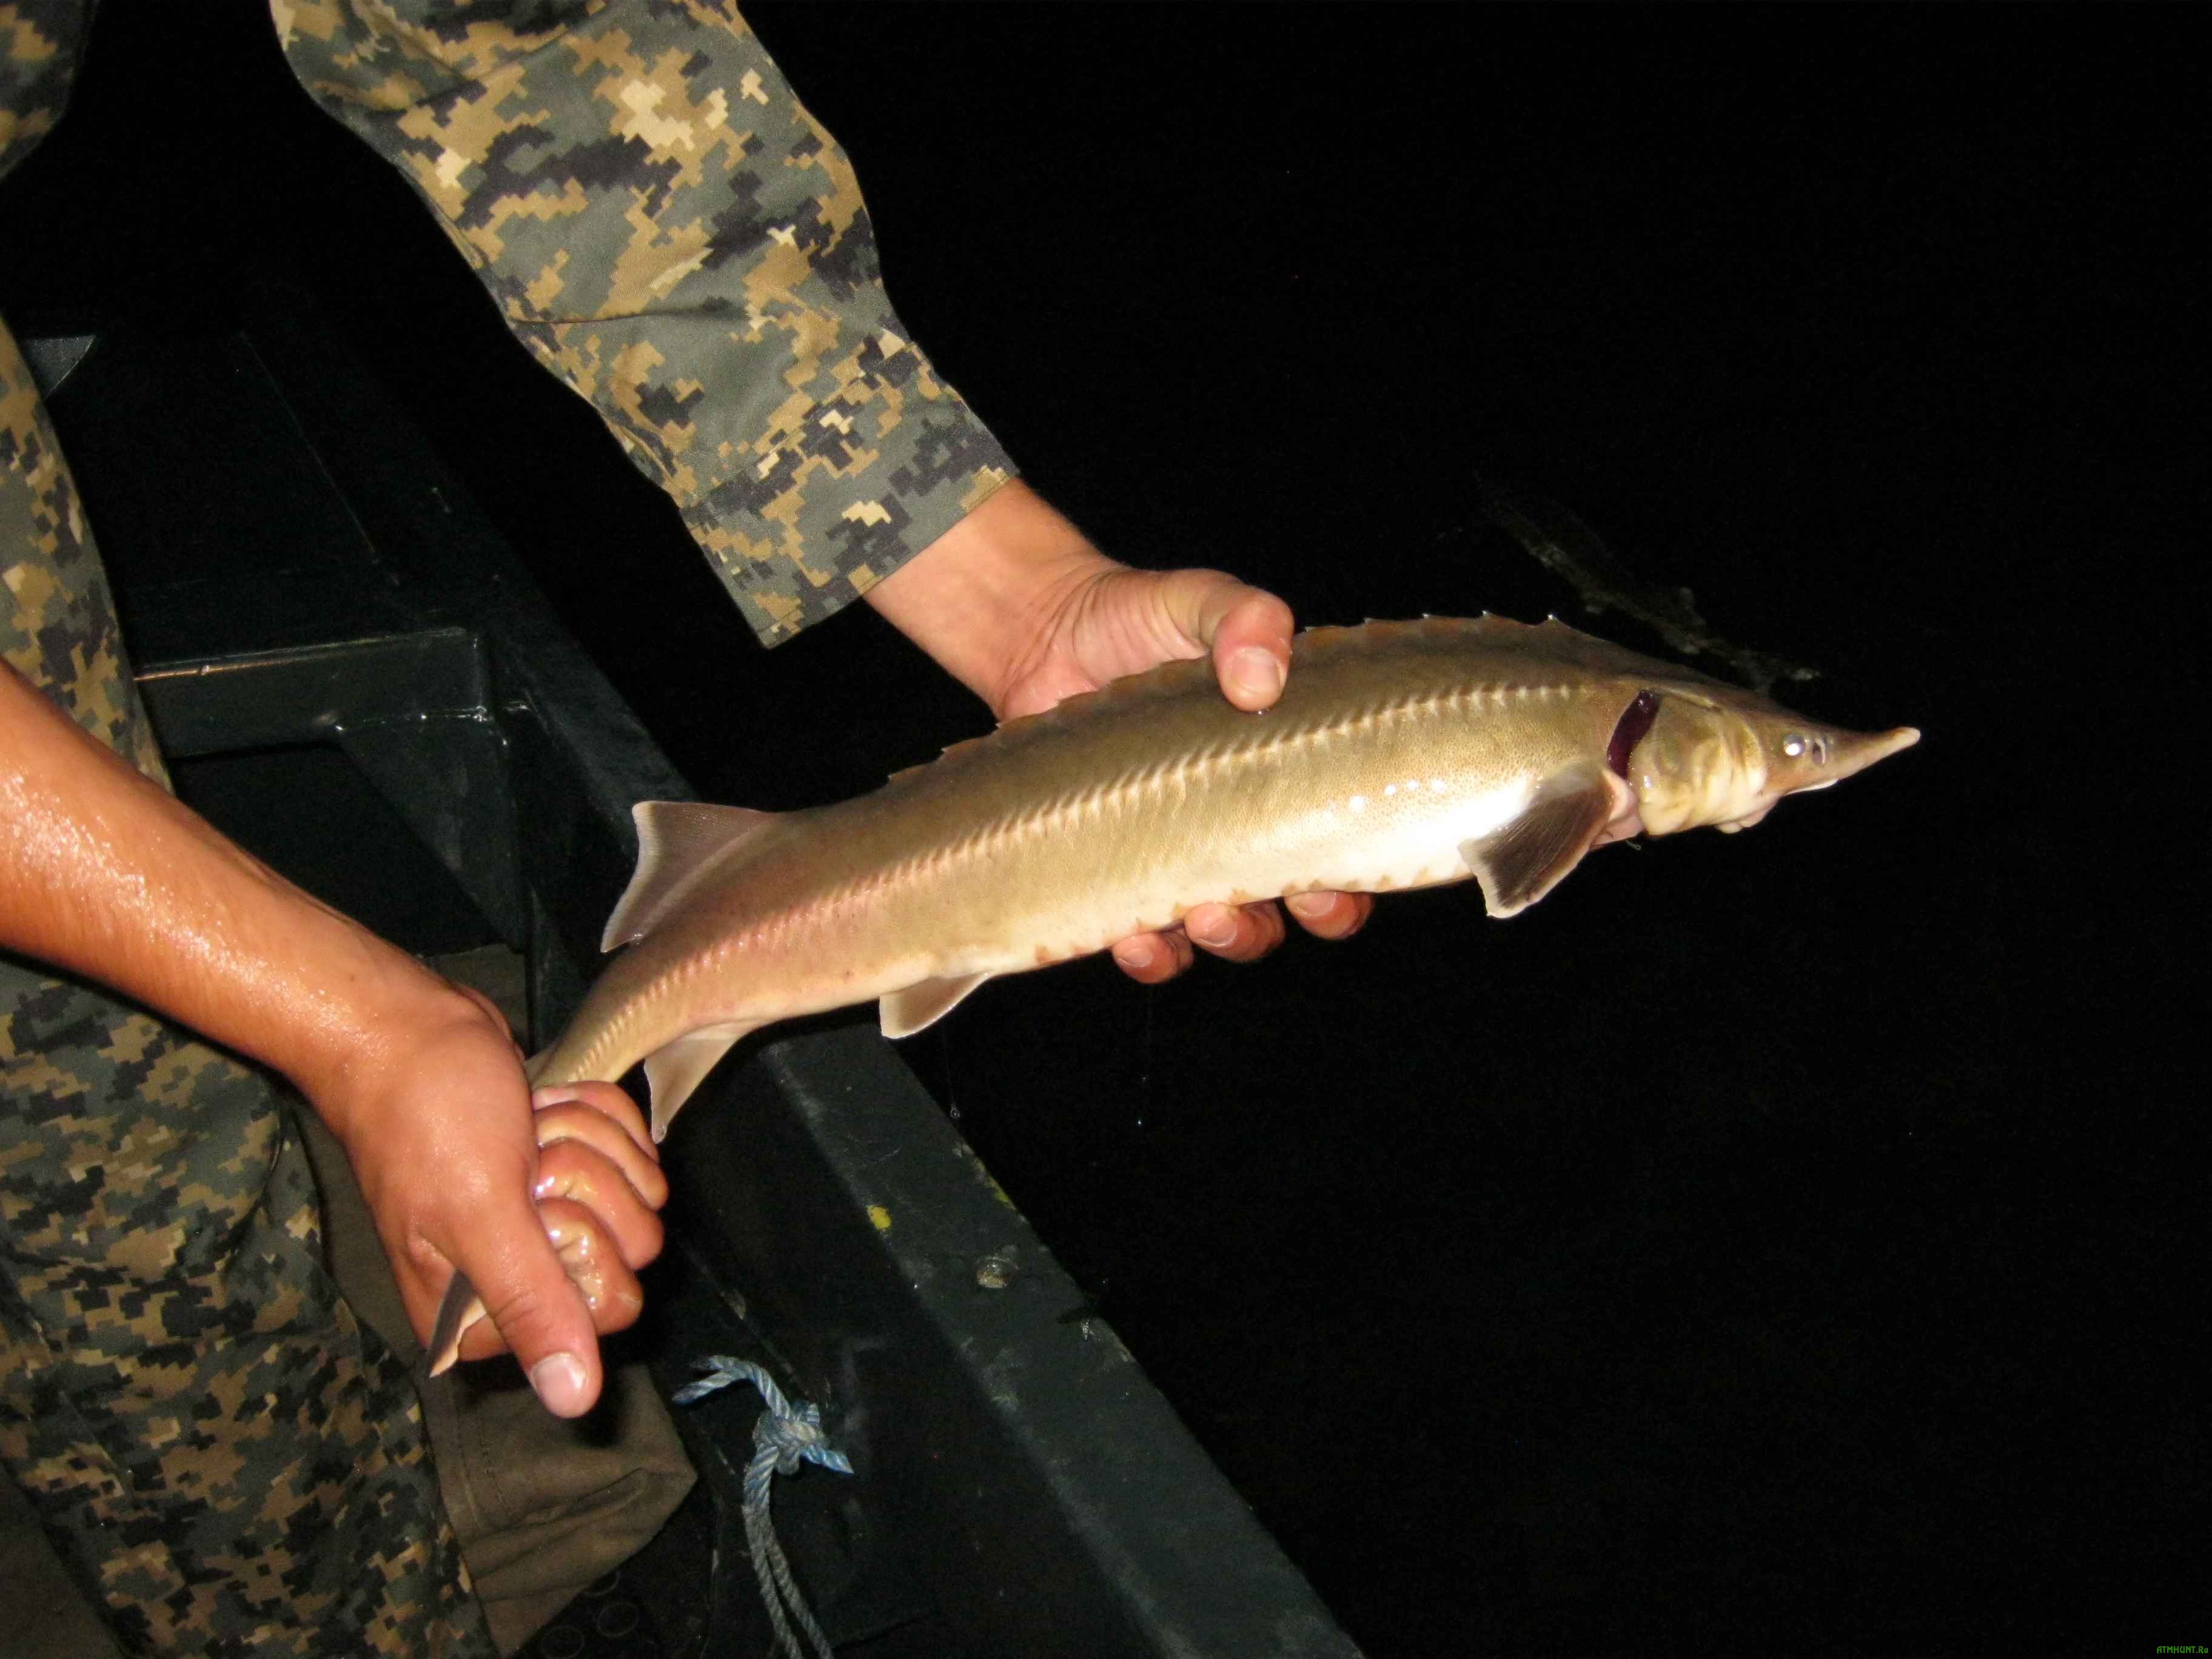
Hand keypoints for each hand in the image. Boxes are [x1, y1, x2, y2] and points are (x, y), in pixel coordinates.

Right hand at [2, 664, 664, 1416]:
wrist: (404, 1026)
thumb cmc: (426, 1115)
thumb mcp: (482, 1215)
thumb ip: (532, 1307)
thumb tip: (574, 1404)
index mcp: (483, 1312)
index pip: (608, 1306)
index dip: (582, 1241)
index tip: (526, 1201)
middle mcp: (521, 1274)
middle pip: (636, 1245)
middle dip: (587, 1181)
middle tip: (521, 1156)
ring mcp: (547, 1217)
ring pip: (641, 1191)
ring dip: (588, 1140)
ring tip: (523, 1126)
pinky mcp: (566, 1166)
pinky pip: (631, 1147)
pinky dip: (594, 1113)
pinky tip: (540, 1103)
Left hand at [866, 481, 1373, 978]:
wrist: (1041, 638)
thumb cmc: (1135, 619)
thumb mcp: (1198, 601)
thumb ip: (1245, 619)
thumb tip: (1260, 681)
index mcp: (1287, 767)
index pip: (1352, 837)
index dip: (1363, 870)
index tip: (1344, 868)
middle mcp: (1245, 823)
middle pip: (1305, 903)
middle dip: (1309, 915)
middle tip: (1284, 894)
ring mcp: (1183, 855)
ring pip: (1234, 933)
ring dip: (1229, 939)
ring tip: (1201, 915)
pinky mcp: (1120, 876)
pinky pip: (1151, 943)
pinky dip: (1150, 955)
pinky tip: (1132, 936)